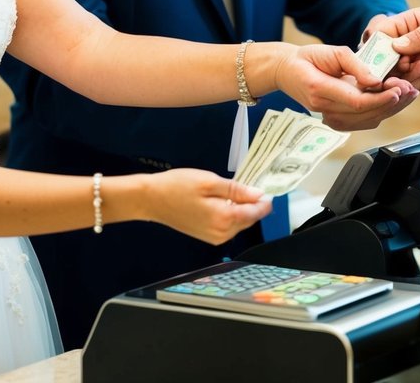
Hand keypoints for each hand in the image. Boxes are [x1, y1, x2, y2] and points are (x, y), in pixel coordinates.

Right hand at [147, 169, 271, 244]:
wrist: (151, 200)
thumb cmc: (177, 187)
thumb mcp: (210, 181)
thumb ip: (236, 190)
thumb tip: (258, 194)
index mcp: (224, 219)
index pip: (257, 212)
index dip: (265, 199)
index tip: (269, 187)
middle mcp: (223, 233)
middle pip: (250, 218)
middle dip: (254, 203)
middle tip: (251, 184)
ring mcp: (215, 237)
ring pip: (240, 223)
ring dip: (242, 208)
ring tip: (234, 190)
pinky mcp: (208, 236)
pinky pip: (229, 225)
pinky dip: (232, 213)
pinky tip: (224, 201)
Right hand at [276, 44, 418, 129]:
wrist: (288, 71)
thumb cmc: (308, 58)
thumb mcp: (331, 50)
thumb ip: (354, 65)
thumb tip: (376, 80)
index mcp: (320, 89)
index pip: (356, 101)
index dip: (380, 98)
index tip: (399, 89)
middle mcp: (325, 108)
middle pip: (366, 114)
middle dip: (392, 103)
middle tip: (411, 90)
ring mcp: (330, 117)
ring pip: (368, 120)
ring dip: (391, 109)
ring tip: (409, 94)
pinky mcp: (337, 120)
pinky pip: (363, 121)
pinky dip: (382, 112)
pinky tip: (396, 101)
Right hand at [375, 7, 419, 89]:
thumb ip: (418, 36)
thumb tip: (394, 46)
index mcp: (411, 23)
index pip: (385, 32)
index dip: (377, 44)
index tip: (374, 55)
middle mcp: (411, 42)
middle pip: (387, 55)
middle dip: (386, 64)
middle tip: (393, 70)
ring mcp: (418, 60)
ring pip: (397, 72)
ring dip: (400, 75)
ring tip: (414, 73)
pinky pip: (411, 84)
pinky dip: (411, 85)